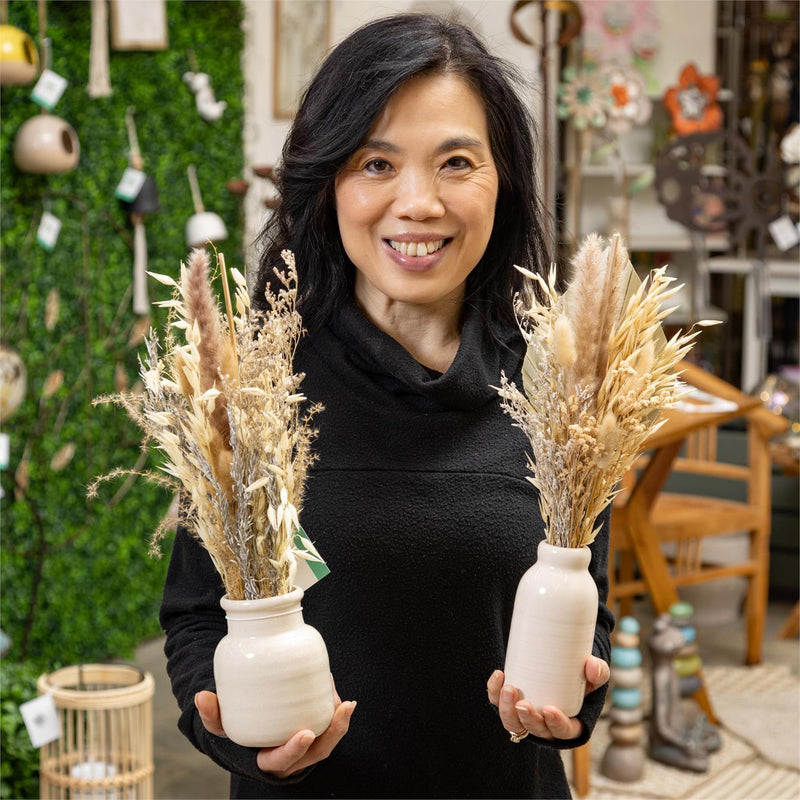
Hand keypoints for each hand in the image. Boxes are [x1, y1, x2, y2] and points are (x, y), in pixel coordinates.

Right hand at [195, 682, 355, 778]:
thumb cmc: (236, 730)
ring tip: (345, 700)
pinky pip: (328, 726)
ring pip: (327, 741)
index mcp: (267, 762)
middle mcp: (290, 759)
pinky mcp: (315, 734)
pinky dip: (335, 711)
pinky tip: (334, 689)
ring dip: (339, 722)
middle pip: (316, 753)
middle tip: (343, 707)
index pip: (282, 763)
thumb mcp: (222, 727)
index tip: (306, 733)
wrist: (251, 732)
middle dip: (333, 733)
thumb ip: (213, 715)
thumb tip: (202, 696)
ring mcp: (305, 749)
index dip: (294, 751)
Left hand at [486, 656, 608, 740]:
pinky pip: (499, 704)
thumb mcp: (594, 676)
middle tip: (522, 703)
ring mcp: (527, 717)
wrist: (562, 665)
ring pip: (514, 724)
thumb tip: (590, 664)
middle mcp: (546, 726)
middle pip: (535, 730)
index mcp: (569, 724)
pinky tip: (498, 676)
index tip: (549, 709)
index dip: (555, 724)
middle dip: (527, 719)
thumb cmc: (582, 677)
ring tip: (507, 689)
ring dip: (507, 710)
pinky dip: (494, 693)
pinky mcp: (511, 705)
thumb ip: (598, 671)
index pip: (563, 732)